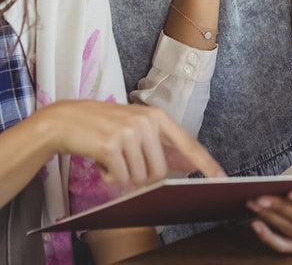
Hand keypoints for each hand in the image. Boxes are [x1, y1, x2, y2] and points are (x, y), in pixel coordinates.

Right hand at [38, 101, 222, 189]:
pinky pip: (119, 178)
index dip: (205, 163)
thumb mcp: (137, 129)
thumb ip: (163, 146)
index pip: (188, 143)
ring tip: (111, 157)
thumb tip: (189, 165)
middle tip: (125, 162)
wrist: (67, 119)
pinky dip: (109, 176)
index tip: (220, 178)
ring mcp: (129, 133)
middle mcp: (147, 122)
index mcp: (158, 117)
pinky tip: (101, 160)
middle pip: (159, 172)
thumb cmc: (105, 126)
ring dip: (123, 176)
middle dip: (142, 176)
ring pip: (139, 177)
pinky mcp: (111, 146)